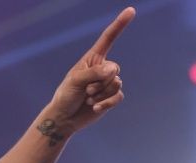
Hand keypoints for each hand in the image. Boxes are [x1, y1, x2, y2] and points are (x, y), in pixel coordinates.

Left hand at [45, 7, 133, 134]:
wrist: (65, 118)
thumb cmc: (66, 96)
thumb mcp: (75, 81)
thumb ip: (94, 73)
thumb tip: (113, 70)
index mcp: (92, 59)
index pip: (108, 39)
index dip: (119, 25)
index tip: (131, 10)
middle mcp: (102, 68)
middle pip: (114, 68)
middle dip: (100, 82)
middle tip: (85, 91)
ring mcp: (108, 83)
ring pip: (116, 83)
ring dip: (100, 94)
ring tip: (87, 98)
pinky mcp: (111, 97)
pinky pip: (118, 96)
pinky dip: (106, 103)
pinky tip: (94, 107)